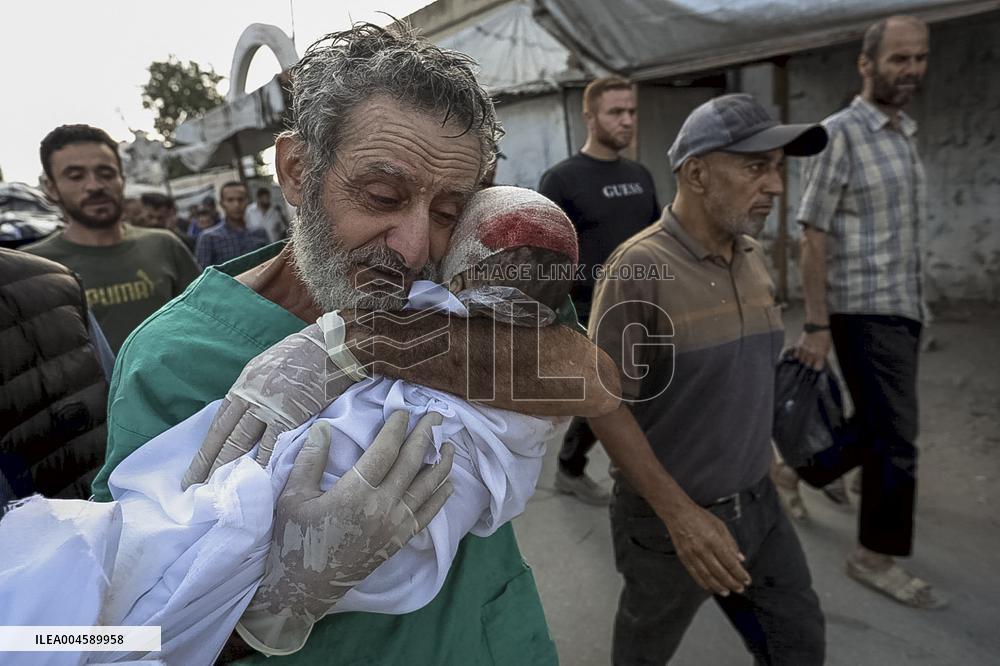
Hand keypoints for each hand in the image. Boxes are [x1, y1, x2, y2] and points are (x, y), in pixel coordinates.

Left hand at [183, 322, 355, 488]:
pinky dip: (261, 464)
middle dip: (208, 465)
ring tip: (217, 492)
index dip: (205, 450)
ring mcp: (268, 407)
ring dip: (227, 468)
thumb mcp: (267, 366)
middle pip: (223, 437)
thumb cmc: (303, 353)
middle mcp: (249, 397)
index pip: (218, 424)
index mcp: (243, 385)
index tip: (194, 470)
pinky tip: (253, 481)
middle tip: (195, 490)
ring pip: (241, 443)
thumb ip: (253, 389)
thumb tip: (244, 411)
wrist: (330, 346)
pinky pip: (272, 445)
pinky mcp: (290, 416)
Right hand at [238, 411, 453, 652]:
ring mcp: (394, 526)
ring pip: (426, 487)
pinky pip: (427, 515)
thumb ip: (311, 460)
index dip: (396, 428)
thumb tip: (324, 426)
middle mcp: (381, 507)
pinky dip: (440, 497)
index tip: (403, 411)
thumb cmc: (293, 541)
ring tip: (451, 444)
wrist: (301, 591)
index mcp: (355, 493)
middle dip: (425, 436)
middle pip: (411, 463)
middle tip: (435, 415)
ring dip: (441, 463)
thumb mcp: (293, 496)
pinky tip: (449, 484)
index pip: (384, 450)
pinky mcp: (398, 542)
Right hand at [663, 501, 750, 595]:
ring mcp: (692, 554)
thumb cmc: (700, 517)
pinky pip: (694, 574)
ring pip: (707, 576)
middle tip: (740, 588)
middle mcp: (703, 549)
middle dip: (732, 583)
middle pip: (720, 572)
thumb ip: (731, 543)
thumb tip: (740, 559)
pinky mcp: (683, 557)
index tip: (746, 580)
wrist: (678, 513)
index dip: (740, 573)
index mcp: (714, 540)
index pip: (730, 562)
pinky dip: (703, 582)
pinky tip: (710, 587)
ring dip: (718, 586)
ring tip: (727, 592)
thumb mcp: (720, 526)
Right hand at [795, 330, 831, 370]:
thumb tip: (819, 363)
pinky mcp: (798, 346)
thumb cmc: (824, 337)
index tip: (817, 366)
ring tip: (806, 355)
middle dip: (810, 363)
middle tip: (812, 360)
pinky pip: (795, 355)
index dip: (816, 367)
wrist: (817, 327)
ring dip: (803, 359)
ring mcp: (804, 350)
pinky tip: (800, 353)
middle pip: (808, 365)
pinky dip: (797, 355)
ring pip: (801, 360)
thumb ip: (822, 357)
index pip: (816, 368)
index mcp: (820, 354)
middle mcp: (811, 353)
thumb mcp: (827, 348)